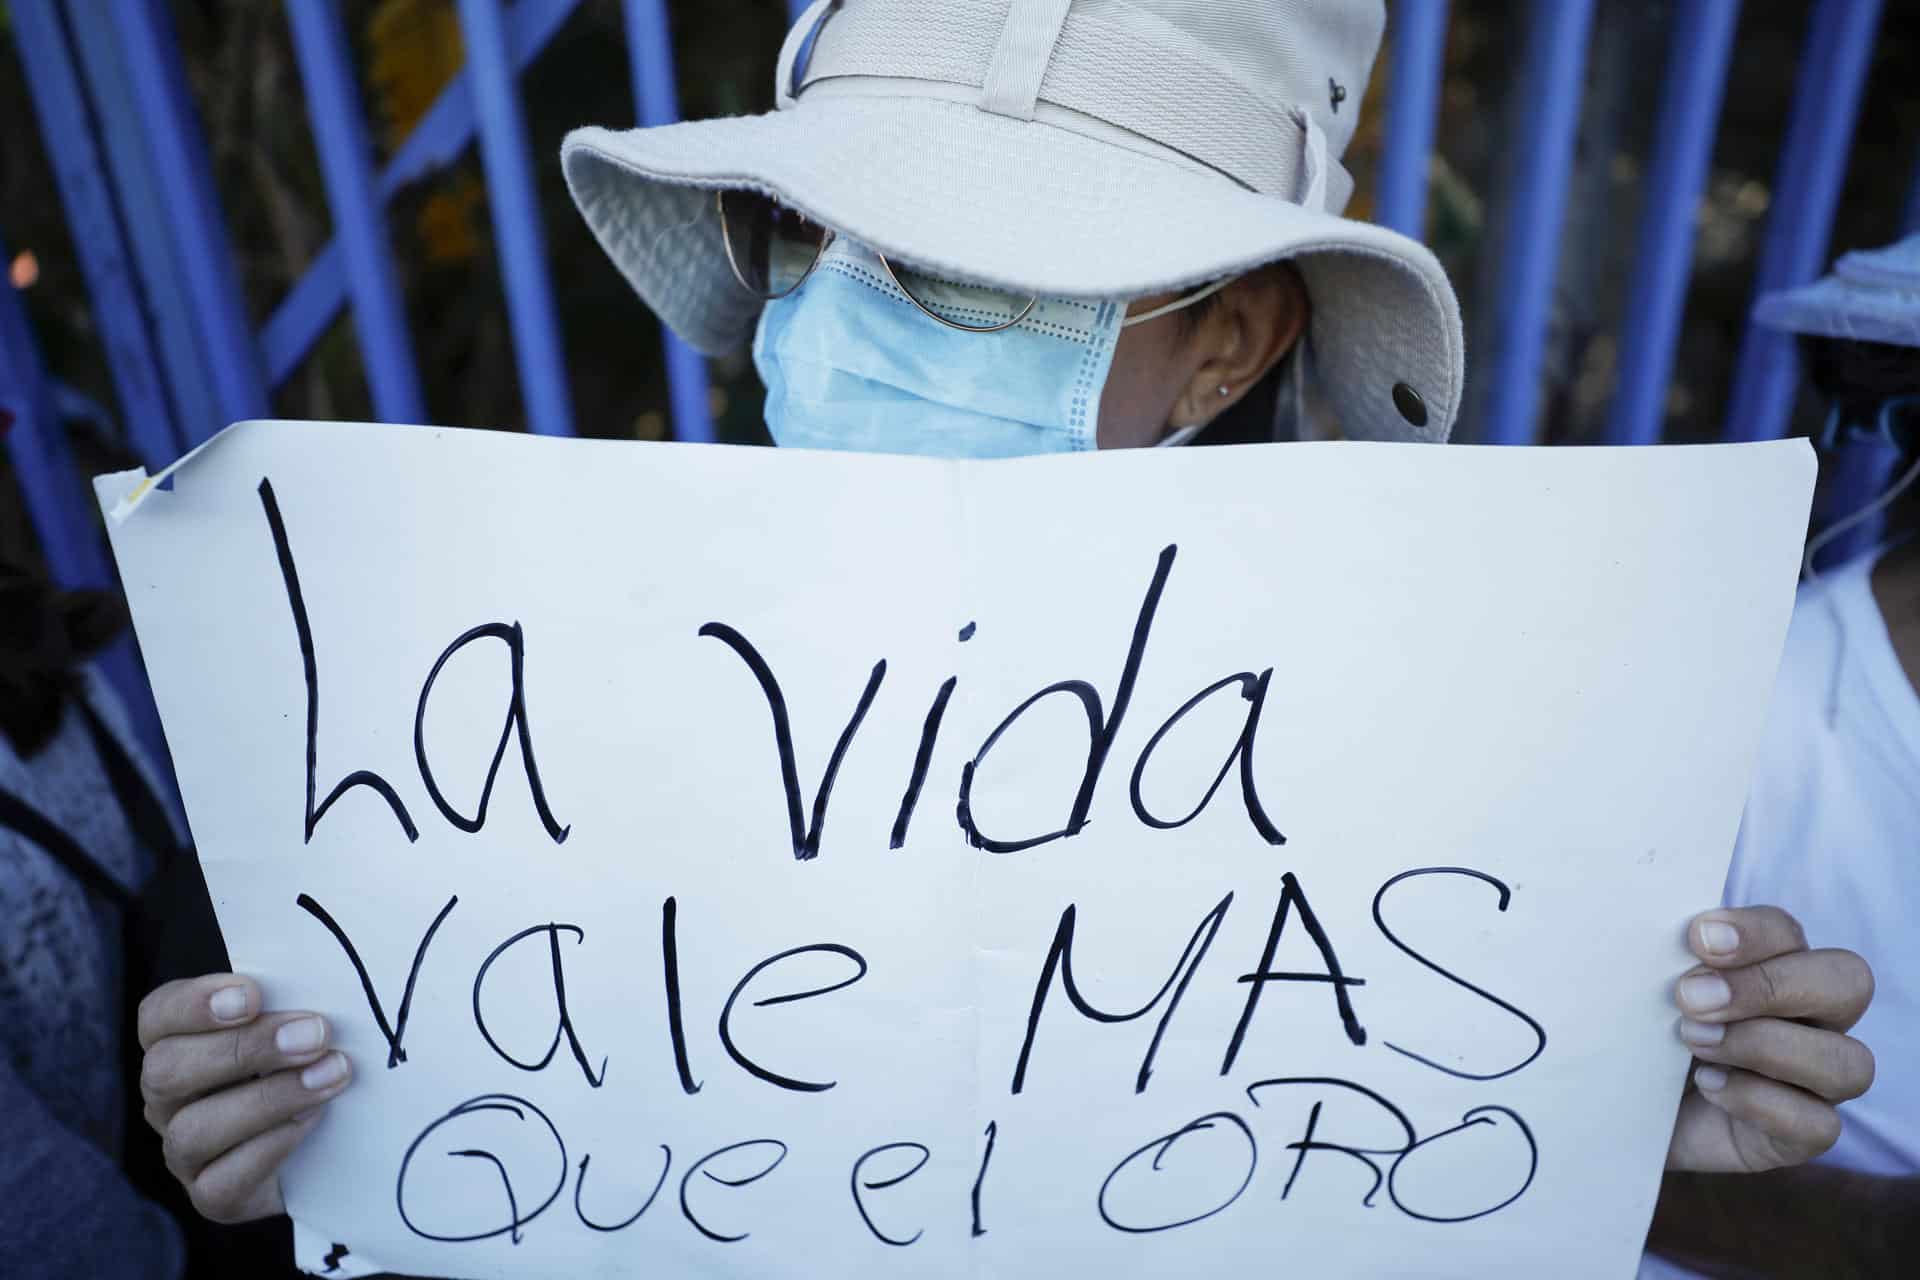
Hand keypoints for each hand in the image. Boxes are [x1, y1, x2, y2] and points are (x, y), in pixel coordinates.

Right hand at [137, 973, 351, 1221]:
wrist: (329, 1141)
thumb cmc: (307, 1061)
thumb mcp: (297, 1024)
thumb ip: (292, 1001)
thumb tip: (322, 976)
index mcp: (176, 1043)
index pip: (157, 1016)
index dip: (194, 1004)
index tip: (252, 994)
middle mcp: (167, 1098)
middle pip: (167, 1070)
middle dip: (245, 1048)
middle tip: (314, 1033)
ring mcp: (183, 1151)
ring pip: (193, 1129)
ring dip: (269, 1099)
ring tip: (330, 1076)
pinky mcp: (212, 1197)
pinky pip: (221, 1182)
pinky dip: (272, 1147)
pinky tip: (313, 1121)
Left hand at [1665, 906, 1873, 1172]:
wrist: (1619, 1109)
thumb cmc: (1640, 1033)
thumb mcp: (1645, 990)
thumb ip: (1662, 958)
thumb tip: (1653, 933)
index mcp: (1777, 964)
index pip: (1790, 932)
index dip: (1752, 932)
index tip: (1696, 939)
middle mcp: (1813, 1018)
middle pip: (1848, 983)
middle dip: (1768, 985)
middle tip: (1690, 997)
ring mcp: (1816, 1080)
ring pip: (1849, 1061)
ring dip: (1765, 1045)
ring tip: (1694, 1041)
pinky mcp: (1801, 1134)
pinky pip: (1819, 1124)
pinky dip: (1761, 1102)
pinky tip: (1709, 1085)